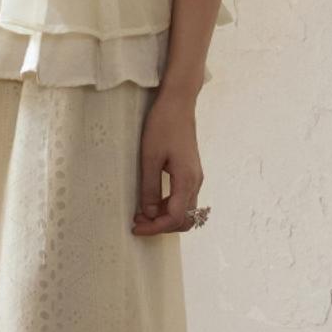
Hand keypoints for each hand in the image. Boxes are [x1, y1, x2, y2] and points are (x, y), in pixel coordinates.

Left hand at [132, 86, 203, 235]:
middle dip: (161, 225)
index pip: (175, 217)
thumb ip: (149, 187)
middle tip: (138, 221)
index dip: (155, 228)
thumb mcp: (150, 158)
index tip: (136, 228)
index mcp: (186, 180)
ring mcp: (195, 177)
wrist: (178, 104)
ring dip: (164, 216)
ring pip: (184, 210)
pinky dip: (168, 206)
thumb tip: (148, 212)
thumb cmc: (163, 126)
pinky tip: (151, 200)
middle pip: (184, 219)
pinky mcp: (191, 172)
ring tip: (141, 212)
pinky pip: (183, 198)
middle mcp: (195, 182)